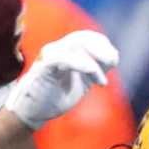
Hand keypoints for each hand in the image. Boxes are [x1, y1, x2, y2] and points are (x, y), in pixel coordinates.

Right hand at [4, 30, 119, 130]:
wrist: (33, 112)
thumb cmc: (55, 97)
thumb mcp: (81, 82)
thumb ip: (95, 68)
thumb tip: (114, 56)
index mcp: (66, 51)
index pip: (87, 37)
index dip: (103, 45)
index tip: (114, 61)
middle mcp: (58, 49)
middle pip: (83, 37)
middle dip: (101, 48)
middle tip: (113, 63)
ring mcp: (50, 56)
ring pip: (75, 46)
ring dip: (94, 62)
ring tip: (101, 82)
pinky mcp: (43, 66)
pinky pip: (63, 58)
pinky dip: (81, 64)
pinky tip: (93, 75)